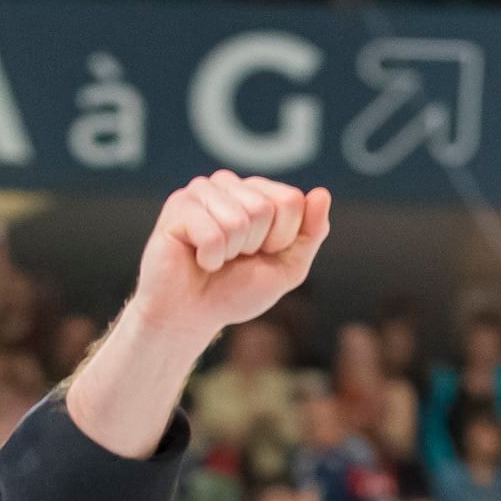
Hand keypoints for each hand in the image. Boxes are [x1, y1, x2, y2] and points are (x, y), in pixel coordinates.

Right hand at [129, 172, 330, 346]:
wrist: (192, 316)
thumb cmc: (235, 292)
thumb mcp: (286, 268)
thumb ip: (310, 234)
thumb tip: (322, 193)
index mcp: (257, 193)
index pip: (291, 201)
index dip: (281, 239)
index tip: (259, 255)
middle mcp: (230, 184)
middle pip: (265, 208)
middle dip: (254, 246)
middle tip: (233, 259)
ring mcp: (202, 191)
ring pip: (239, 220)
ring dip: (230, 253)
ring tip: (215, 259)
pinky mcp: (178, 205)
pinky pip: (212, 234)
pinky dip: (210, 259)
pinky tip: (198, 259)